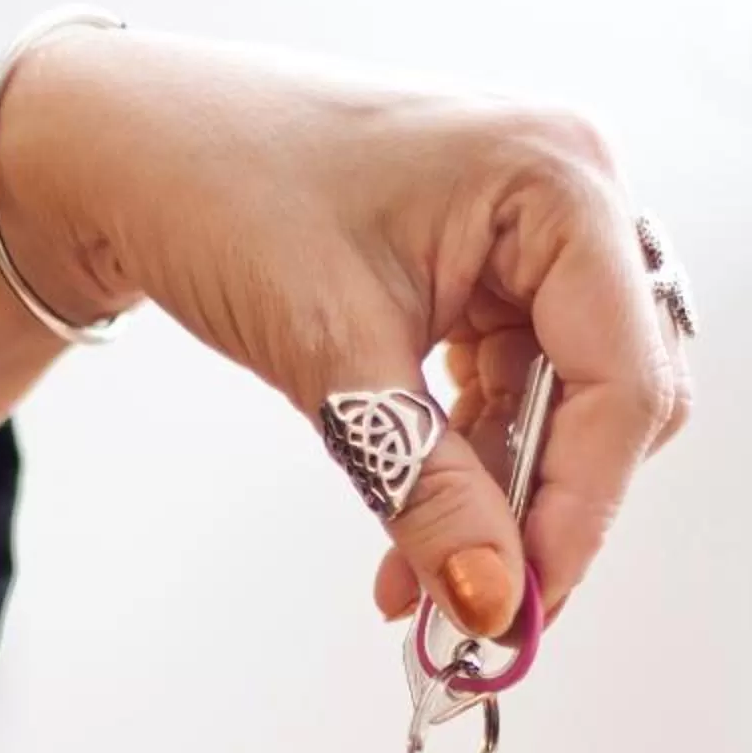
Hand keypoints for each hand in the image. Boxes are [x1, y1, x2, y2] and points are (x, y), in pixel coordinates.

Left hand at [1, 28, 691, 634]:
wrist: (128, 146)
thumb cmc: (219, 188)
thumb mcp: (332, 355)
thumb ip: (426, 487)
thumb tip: (493, 606)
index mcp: (558, 180)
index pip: (623, 376)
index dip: (584, 506)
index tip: (525, 604)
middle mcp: (570, 195)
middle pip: (618, 393)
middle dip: (550, 507)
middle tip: (484, 605)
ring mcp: (534, 232)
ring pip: (567, 407)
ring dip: (503, 502)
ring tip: (427, 588)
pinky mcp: (493, 270)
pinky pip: (516, 391)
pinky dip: (472, 467)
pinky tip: (420, 535)